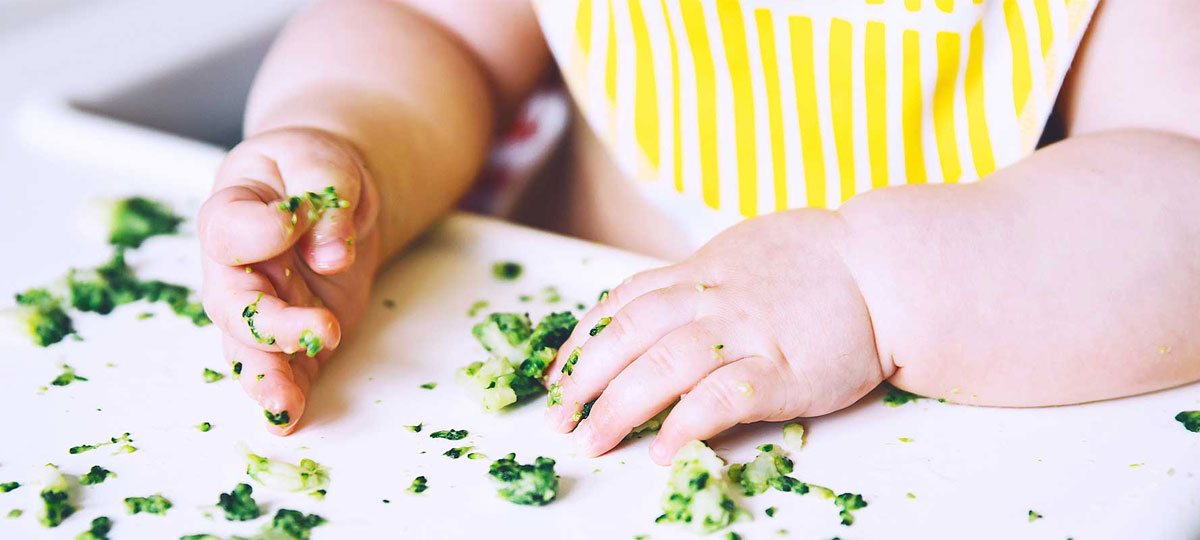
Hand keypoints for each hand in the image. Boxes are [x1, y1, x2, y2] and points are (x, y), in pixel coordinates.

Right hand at [199, 127, 379, 434]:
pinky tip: (291, 416)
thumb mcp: (324, 161)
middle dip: (270, 326)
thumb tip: (331, 250)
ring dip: (266, 378)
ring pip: (248, 348)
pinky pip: (284, 368)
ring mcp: (261, 304)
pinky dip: (287, 394)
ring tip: (285, 404)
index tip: (291, 224)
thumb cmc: (313, 169)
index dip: (257, 233)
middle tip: (321, 331)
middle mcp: (235, 266)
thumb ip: (325, 195)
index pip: (228, 229)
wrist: (329, 192)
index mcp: (233, 210)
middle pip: (232, 303)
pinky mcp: (293, 334)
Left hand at [544, 210, 888, 463]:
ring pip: (665, 365)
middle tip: (559, 420)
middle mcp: (712, 299)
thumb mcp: (741, 252)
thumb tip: (649, 311)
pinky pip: (724, 397)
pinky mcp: (785, 370)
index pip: (620, 305)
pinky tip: (664, 450)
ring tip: (594, 441)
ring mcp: (747, 332)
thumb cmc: (816, 262)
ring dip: (621, 406)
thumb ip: (696, 281)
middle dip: (586, 381)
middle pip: (629, 336)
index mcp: (698, 272)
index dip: (581, 344)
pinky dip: (688, 424)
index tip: (555, 377)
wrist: (886, 266)